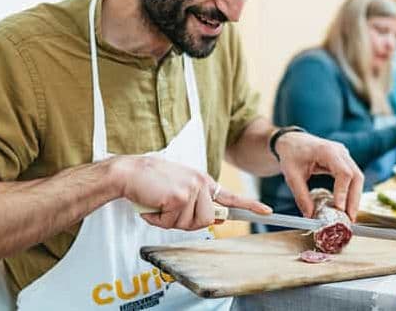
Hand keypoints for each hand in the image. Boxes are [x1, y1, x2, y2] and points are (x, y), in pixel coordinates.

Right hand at [114, 155, 270, 230]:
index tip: (267, 212)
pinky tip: (153, 204)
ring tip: (159, 203)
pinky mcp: (181, 196)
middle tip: (167, 210)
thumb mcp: (178, 188)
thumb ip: (196, 202)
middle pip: (207, 221)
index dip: (250, 206)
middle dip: (185, 222)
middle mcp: (201, 183)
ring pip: (191, 223)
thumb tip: (213, 219)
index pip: (230, 196)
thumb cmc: (149, 182)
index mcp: (202, 181)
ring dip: (170, 220)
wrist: (128, 172)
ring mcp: (193, 188)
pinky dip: (159, 219)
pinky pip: (173, 222)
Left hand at [274, 131, 362, 220]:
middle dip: (354, 199)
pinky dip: (351, 192)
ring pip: (357, 178)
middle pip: (356, 176)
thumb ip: (301, 195)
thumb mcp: (291, 175)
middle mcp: (340, 151)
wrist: (291, 141)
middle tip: (350, 219)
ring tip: (349, 217)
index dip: (343, 191)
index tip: (339, 208)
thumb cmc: (291, 154)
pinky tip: (346, 206)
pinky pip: (352, 178)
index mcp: (326, 150)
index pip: (343, 172)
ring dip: (354, 197)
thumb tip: (310, 216)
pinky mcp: (344, 162)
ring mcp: (344, 155)